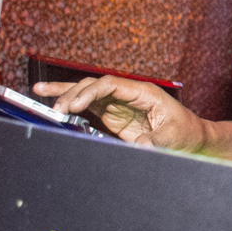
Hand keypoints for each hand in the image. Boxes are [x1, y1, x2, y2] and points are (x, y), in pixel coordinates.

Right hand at [33, 76, 205, 149]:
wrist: (192, 137)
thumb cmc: (185, 132)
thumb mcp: (173, 138)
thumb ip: (154, 141)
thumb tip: (139, 145)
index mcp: (143, 92)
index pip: (110, 85)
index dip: (90, 93)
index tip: (74, 105)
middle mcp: (128, 93)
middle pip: (95, 85)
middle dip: (73, 94)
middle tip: (56, 110)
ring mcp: (119, 103)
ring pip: (88, 91)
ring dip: (66, 93)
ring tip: (40, 92)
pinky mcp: (113, 114)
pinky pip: (88, 105)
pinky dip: (71, 103)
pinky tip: (53, 100)